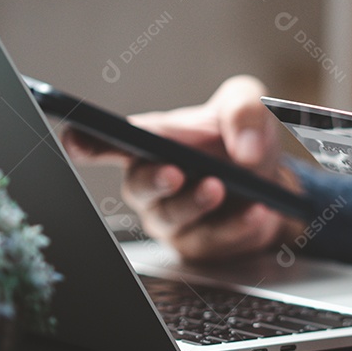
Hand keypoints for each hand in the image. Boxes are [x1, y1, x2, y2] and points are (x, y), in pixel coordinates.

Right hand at [62, 75, 304, 261]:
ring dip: (193, 203)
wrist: (275, 181)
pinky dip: (236, 226)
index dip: (86, 141)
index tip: (76, 139)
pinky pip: (211, 240)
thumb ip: (244, 111)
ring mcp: (172, 217)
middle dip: (154, 179)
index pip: (109, 141)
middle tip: (174, 172)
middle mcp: (153, 181)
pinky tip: (257, 211)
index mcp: (153, 140)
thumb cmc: (243, 140)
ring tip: (219, 188)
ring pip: (170, 217)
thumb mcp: (248, 105)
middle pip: (138, 185)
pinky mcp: (198, 245)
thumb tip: (246, 149)